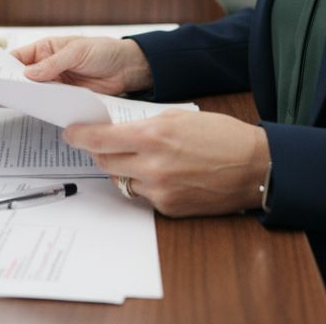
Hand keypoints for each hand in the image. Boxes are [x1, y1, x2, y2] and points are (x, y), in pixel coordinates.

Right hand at [13, 36, 152, 96]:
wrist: (128, 69)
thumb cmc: (103, 51)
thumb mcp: (77, 52)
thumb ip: (53, 63)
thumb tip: (29, 73)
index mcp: (46, 49)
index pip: (19, 58)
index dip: (5, 66)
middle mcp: (48, 67)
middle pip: (24, 78)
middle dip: (15, 84)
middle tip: (4, 93)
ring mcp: (57, 84)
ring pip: (37, 92)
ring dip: (31, 97)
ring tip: (21, 104)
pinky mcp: (67, 98)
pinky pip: (52, 103)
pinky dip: (46, 107)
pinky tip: (42, 111)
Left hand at [64, 110, 270, 216]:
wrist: (253, 166)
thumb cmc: (221, 136)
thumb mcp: (178, 117)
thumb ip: (144, 125)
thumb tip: (117, 131)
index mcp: (152, 137)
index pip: (100, 139)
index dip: (80, 136)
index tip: (72, 133)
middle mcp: (151, 166)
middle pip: (105, 161)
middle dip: (100, 151)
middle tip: (100, 142)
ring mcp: (159, 190)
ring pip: (122, 179)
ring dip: (124, 168)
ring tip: (144, 157)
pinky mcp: (168, 208)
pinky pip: (143, 195)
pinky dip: (146, 183)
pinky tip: (164, 173)